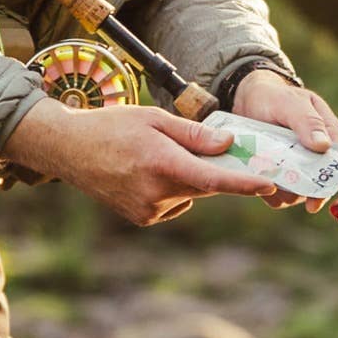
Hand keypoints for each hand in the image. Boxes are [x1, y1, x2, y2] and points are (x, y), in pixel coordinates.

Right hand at [1, 98, 276, 225]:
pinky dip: (174, 190)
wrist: (69, 149)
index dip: (243, 183)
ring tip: (159, 156)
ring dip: (190, 178)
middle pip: (204, 185)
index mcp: (161, 164)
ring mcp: (147, 210)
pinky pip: (174, 204)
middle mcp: (155, 193)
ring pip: (189, 194)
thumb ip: (194, 134)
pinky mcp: (142, 219)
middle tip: (223, 152)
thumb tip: (229, 145)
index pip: (212, 179)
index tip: (268, 184)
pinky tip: (150, 173)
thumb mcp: (155, 118)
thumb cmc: (113, 126)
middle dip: (217, 171)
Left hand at [232, 69, 337, 213]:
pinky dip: (267, 191)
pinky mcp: (280, 179)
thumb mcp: (291, 103)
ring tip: (264, 172)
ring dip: (282, 190)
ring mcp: (299, 169)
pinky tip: (256, 178)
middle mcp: (317, 156)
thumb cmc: (274, 97)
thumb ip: (308, 121)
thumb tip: (324, 146)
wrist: (247, 101)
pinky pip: (277, 196)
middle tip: (282, 184)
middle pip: (318, 184)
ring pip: (297, 194)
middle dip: (301, 189)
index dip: (329, 181)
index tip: (315, 195)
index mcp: (330, 135)